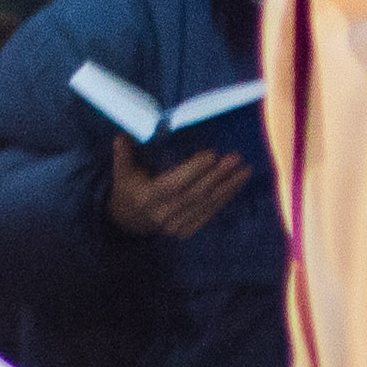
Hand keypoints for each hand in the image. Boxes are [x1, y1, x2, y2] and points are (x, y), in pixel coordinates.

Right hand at [104, 138, 252, 239]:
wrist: (129, 222)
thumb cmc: (128, 189)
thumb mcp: (122, 172)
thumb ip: (123, 154)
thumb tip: (122, 135)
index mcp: (147, 198)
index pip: (173, 184)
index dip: (193, 170)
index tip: (212, 155)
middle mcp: (163, 214)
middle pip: (195, 194)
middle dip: (217, 176)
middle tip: (235, 159)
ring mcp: (176, 225)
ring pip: (206, 204)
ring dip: (228, 187)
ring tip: (244, 170)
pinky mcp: (187, 230)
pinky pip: (209, 213)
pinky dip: (225, 198)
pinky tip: (237, 184)